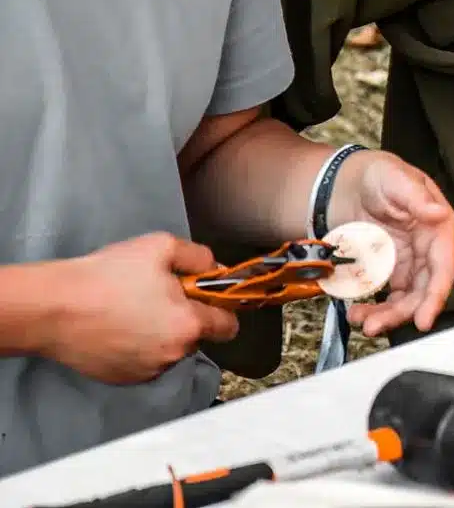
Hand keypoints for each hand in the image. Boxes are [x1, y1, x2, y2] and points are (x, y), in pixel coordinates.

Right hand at [39, 234, 238, 384]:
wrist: (53, 308)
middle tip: (157, 296)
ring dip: (161, 335)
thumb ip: (198, 258)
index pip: (228, 326)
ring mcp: (146, 371)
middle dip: (184, 319)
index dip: (222, 309)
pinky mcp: (121, 380)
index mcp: (189, 325)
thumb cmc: (110, 275)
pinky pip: (143, 362)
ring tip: (131, 311)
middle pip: (195, 337)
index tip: (208, 298)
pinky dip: (137, 349)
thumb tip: (214, 270)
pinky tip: (116, 329)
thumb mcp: (162, 247)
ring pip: (168, 350)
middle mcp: (173, 355)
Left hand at [326, 150, 453, 337]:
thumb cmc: (379, 176)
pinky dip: (374, 310)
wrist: (349, 184)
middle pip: (424, 290)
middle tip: (377, 326)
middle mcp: (428, 250)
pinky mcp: (389, 272)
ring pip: (406, 299)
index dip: (437, 295)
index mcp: (438, 228)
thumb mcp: (396, 179)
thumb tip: (437, 213)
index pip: (443, 266)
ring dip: (387, 316)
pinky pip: (387, 298)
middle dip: (405, 312)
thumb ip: (416, 197)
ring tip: (362, 322)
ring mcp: (408, 263)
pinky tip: (356, 312)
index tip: (425, 319)